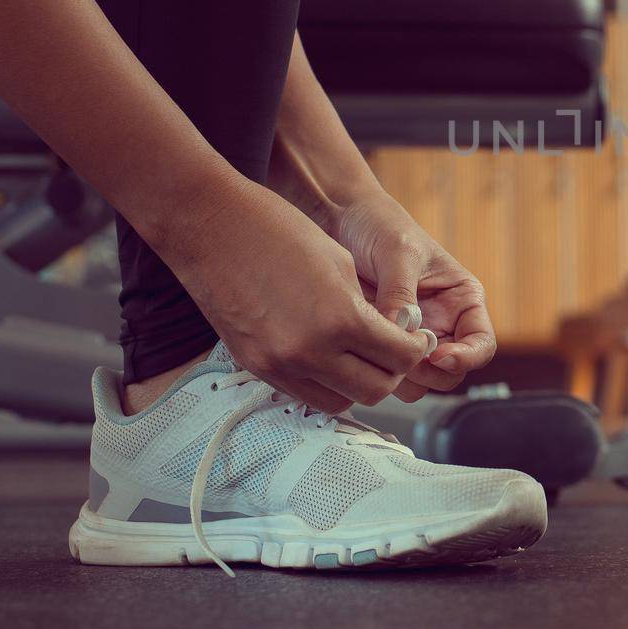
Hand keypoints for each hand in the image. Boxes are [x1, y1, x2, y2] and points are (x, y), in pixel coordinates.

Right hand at [161, 175, 431, 413]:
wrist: (209, 226)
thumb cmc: (278, 230)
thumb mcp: (340, 263)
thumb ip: (370, 308)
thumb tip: (391, 336)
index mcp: (341, 320)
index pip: (400, 357)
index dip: (417, 349)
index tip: (418, 338)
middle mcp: (310, 352)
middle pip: (375, 390)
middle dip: (393, 371)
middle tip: (395, 349)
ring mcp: (279, 364)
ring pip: (340, 402)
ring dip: (358, 384)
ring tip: (361, 355)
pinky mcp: (254, 366)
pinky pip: (304, 394)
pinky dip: (325, 384)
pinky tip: (329, 358)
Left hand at [327, 188, 495, 401]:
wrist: (340, 220)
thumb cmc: (380, 226)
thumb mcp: (399, 253)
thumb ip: (402, 294)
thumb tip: (402, 333)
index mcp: (461, 299)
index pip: (482, 344)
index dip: (467, 358)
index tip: (438, 357)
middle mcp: (442, 324)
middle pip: (452, 373)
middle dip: (430, 373)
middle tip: (401, 358)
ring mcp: (411, 338)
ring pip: (421, 383)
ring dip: (402, 378)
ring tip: (377, 351)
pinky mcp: (381, 345)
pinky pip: (388, 375)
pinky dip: (377, 372)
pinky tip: (360, 350)